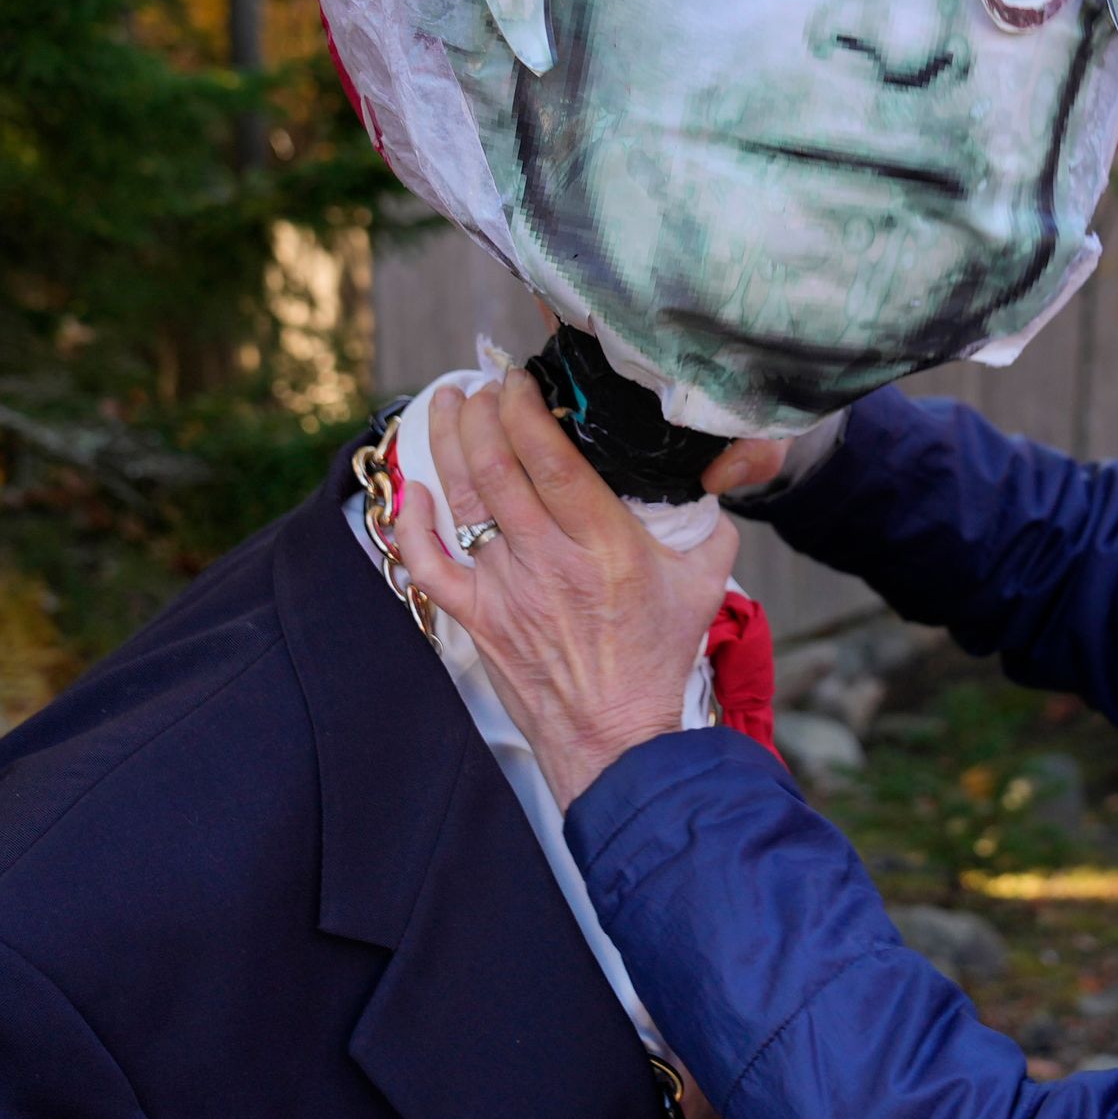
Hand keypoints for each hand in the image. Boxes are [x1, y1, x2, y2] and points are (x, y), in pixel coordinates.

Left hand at [385, 373, 741, 806]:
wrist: (616, 739)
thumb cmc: (659, 659)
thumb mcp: (705, 582)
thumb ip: (705, 522)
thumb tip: (700, 475)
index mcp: (604, 544)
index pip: (549, 459)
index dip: (525, 410)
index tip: (519, 379)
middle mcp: (547, 560)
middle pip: (495, 467)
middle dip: (480, 413)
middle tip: (482, 384)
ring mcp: (505, 590)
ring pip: (461, 501)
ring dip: (446, 444)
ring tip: (445, 403)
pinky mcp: (477, 618)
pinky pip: (429, 564)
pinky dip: (412, 523)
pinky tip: (414, 488)